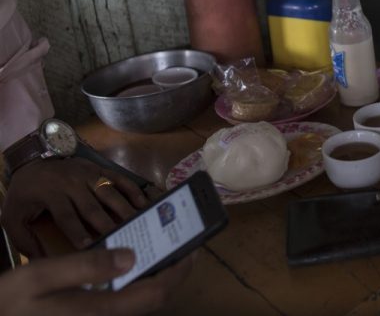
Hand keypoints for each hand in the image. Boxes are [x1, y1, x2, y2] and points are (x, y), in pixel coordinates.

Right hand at [0, 248, 193, 315]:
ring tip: (164, 243)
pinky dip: (139, 278)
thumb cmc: (10, 302)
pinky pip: (126, 298)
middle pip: (155, 296)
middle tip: (184, 240)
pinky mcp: (92, 315)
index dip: (180, 270)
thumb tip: (130, 255)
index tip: (193, 246)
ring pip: (142, 298)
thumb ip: (85, 266)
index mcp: (100, 310)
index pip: (157, 291)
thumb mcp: (40, 277)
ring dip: (158, 273)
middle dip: (175, 269)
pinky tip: (133, 258)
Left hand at [1, 158, 148, 256]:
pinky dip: (132, 189)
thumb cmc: (25, 194)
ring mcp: (88, 174)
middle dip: (107, 224)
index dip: (78, 232)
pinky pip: (119, 178)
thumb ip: (24, 239)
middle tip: (121, 239)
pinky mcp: (99, 169)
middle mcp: (72, 184)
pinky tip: (143, 203)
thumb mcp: (12, 217)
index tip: (91, 246)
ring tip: (137, 223)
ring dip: (124, 208)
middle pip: (92, 207)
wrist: (32, 162)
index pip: (67, 217)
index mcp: (51, 195)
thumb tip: (42, 260)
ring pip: (109, 193)